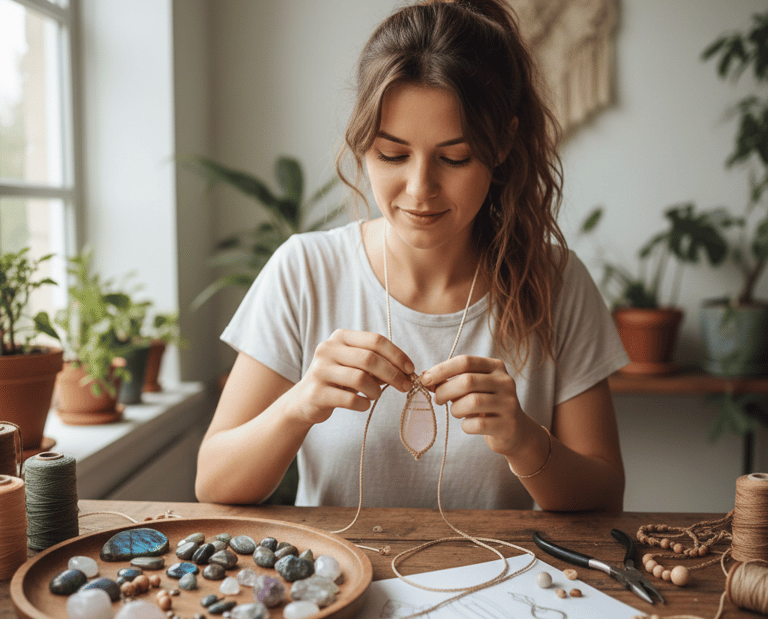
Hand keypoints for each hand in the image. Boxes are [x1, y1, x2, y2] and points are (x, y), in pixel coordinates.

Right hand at [290, 329, 413, 424]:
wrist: (304, 400)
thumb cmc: (337, 380)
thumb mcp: (354, 364)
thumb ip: (376, 362)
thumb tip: (406, 371)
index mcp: (340, 337)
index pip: (376, 340)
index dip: (397, 355)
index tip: (410, 369)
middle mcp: (328, 349)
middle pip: (370, 359)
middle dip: (393, 374)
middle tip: (405, 386)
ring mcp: (320, 371)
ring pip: (360, 378)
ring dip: (376, 390)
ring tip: (377, 396)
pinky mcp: (316, 393)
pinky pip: (350, 400)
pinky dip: (363, 404)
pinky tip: (364, 405)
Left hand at [421, 355, 524, 455]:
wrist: (514, 430)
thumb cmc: (486, 405)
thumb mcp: (473, 388)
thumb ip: (453, 381)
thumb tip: (427, 379)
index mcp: (496, 367)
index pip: (465, 361)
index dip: (442, 369)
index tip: (425, 379)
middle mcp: (505, 382)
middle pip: (467, 381)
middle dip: (445, 390)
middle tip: (437, 399)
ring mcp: (509, 403)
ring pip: (472, 402)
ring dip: (455, 409)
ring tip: (455, 411)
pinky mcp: (508, 425)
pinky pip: (478, 424)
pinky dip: (466, 425)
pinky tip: (468, 425)